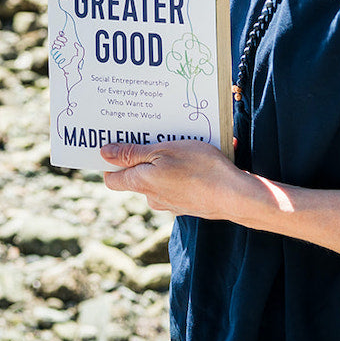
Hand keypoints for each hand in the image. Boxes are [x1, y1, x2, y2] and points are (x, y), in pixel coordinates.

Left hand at [100, 139, 257, 217]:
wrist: (235, 196)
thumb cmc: (199, 168)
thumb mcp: (163, 151)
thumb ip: (132, 154)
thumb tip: (104, 153)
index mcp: (141, 183)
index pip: (112, 179)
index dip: (110, 162)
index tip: (116, 144)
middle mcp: (153, 198)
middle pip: (136, 177)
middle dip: (141, 158)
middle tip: (152, 135)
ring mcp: (171, 204)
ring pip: (159, 181)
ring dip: (165, 164)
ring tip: (179, 144)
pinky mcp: (189, 205)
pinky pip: (177, 186)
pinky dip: (181, 173)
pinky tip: (196, 160)